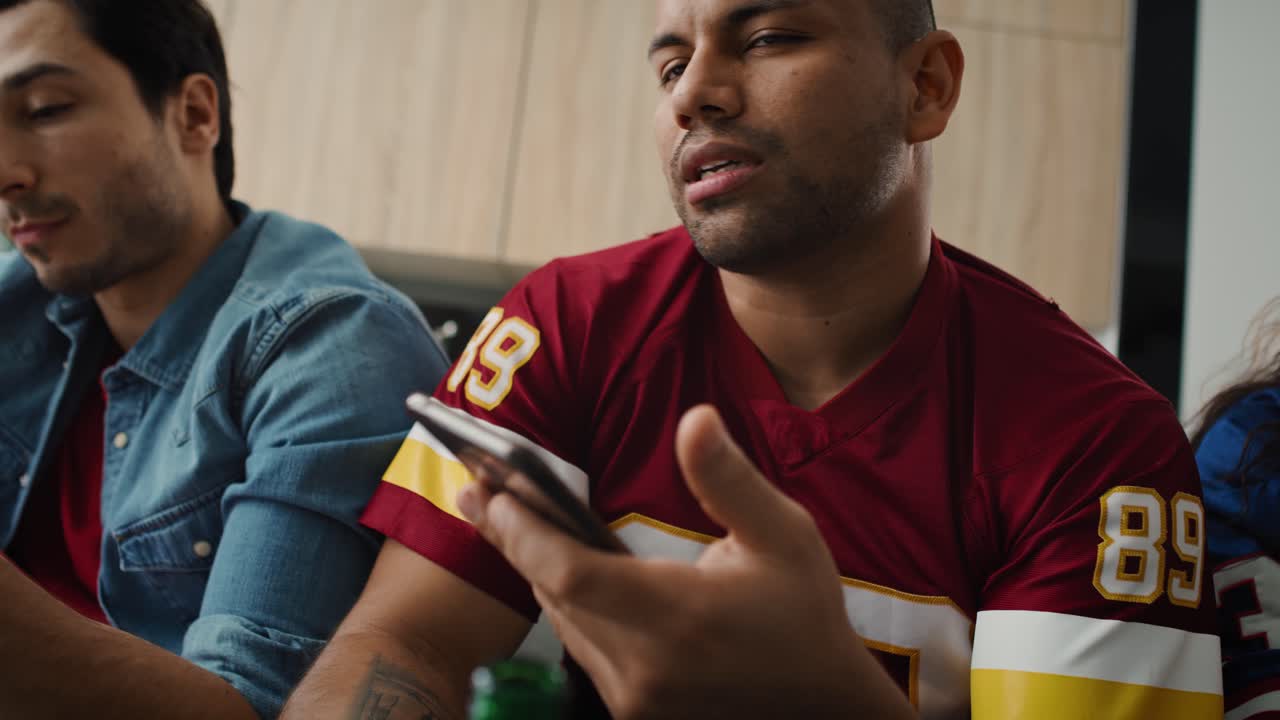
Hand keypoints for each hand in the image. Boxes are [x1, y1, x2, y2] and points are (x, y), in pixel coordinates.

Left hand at [457, 405, 912, 718]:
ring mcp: (635, 697)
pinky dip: (564, 601)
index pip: (571, 574)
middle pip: (555, 594)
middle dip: (514, 538)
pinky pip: (582, 647)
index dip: (522, 532)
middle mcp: (644, 667)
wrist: (822, 703)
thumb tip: (695, 420)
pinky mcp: (635, 709)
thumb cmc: (803, 612)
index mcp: (677, 618)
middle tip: (477, 488)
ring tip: (498, 515)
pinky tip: (549, 564)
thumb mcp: (784, 535)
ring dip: (534, 568)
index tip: (490, 490)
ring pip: (563, 622)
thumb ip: (729, 481)